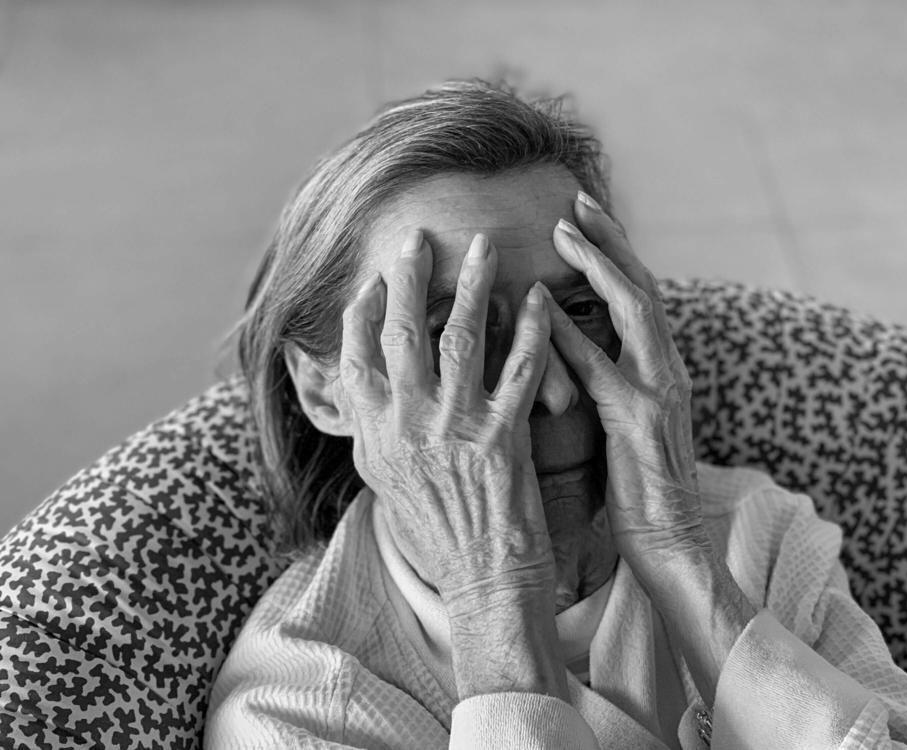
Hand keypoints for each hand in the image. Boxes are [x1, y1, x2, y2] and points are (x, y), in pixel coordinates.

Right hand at [339, 230, 553, 612]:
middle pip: (404, 333)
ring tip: (485, 248)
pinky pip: (520, 369)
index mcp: (374, 435)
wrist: (483, 581)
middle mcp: (407, 426)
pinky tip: (538, 300)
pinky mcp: (504, 438)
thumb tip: (356, 382)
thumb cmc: (437, 531)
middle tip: (420, 237)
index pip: (356, 356)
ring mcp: (455, 430)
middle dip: (411, 278)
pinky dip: (531, 330)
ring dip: (473, 286)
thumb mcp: (386, 482)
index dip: (364, 311)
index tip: (376, 278)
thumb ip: (372, 428)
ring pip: (461, 338)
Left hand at [544, 194, 710, 573]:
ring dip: (599, 266)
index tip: (582, 216)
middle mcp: (668, 368)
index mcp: (663, 367)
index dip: (613, 252)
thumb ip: (608, 377)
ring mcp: (658, 392)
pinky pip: (601, 368)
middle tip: (576, 200)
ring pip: (635, 310)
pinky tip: (542, 310)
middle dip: (610, 238)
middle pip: (642, 285)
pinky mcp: (637, 422)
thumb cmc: (637, 484)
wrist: (668, 540)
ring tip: (563, 232)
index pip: (640, 294)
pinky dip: (572, 336)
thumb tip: (571, 343)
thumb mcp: (626, 420)